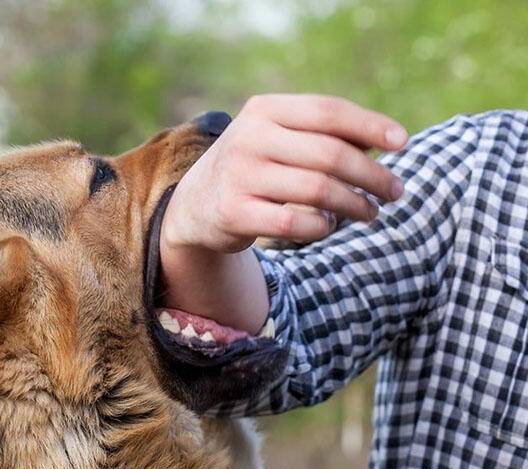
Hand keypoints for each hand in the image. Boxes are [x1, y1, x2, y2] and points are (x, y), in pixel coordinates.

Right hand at [159, 95, 408, 333]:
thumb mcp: (279, 138)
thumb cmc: (254, 167)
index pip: (328, 112)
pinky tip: (329, 226)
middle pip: (330, 154)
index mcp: (264, 110)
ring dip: (355, 205)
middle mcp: (249, 138)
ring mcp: (240, 176)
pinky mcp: (235, 213)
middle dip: (372, 175)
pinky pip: (296, 223)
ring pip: (318, 191)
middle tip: (395, 192)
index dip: (370, 125)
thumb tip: (388, 140)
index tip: (403, 143)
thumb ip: (323, 135)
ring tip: (371, 213)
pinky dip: (322, 227)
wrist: (195, 204)